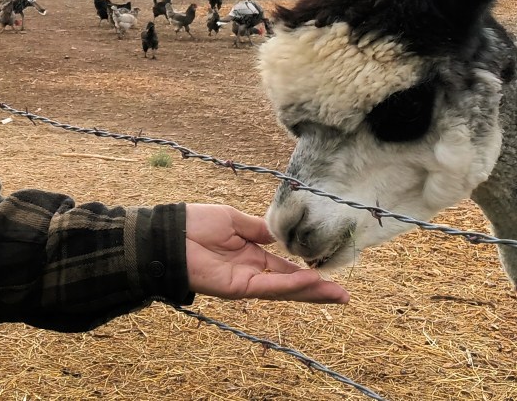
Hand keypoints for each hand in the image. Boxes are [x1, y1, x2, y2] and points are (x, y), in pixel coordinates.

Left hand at [185, 204, 348, 303]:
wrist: (171, 234)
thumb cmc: (196, 223)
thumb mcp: (234, 220)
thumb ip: (258, 230)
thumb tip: (281, 234)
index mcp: (252, 254)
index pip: (285, 268)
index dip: (306, 273)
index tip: (329, 274)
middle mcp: (252, 271)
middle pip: (290, 285)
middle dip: (317, 291)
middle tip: (345, 296)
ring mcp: (246, 282)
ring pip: (284, 290)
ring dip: (310, 292)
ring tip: (337, 294)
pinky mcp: (238, 288)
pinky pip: (269, 286)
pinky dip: (290, 285)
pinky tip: (310, 282)